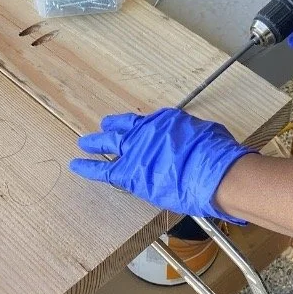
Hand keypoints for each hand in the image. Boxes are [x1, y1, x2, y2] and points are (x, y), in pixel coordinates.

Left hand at [69, 108, 251, 222]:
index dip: (134, 125)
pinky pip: (104, 170)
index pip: (145, 122)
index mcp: (166, 120)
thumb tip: (190, 144)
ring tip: (83, 143)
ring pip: (109, 144)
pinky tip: (76, 165)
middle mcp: (147, 131)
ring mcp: (136, 150)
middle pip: (123, 129)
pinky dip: (88, 167)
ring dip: (95, 143)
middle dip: (111, 129)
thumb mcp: (204, 133)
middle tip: (101, 129)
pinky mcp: (130, 173)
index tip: (127, 126)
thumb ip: (188, 138)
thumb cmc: (216, 153)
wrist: (213, 171)